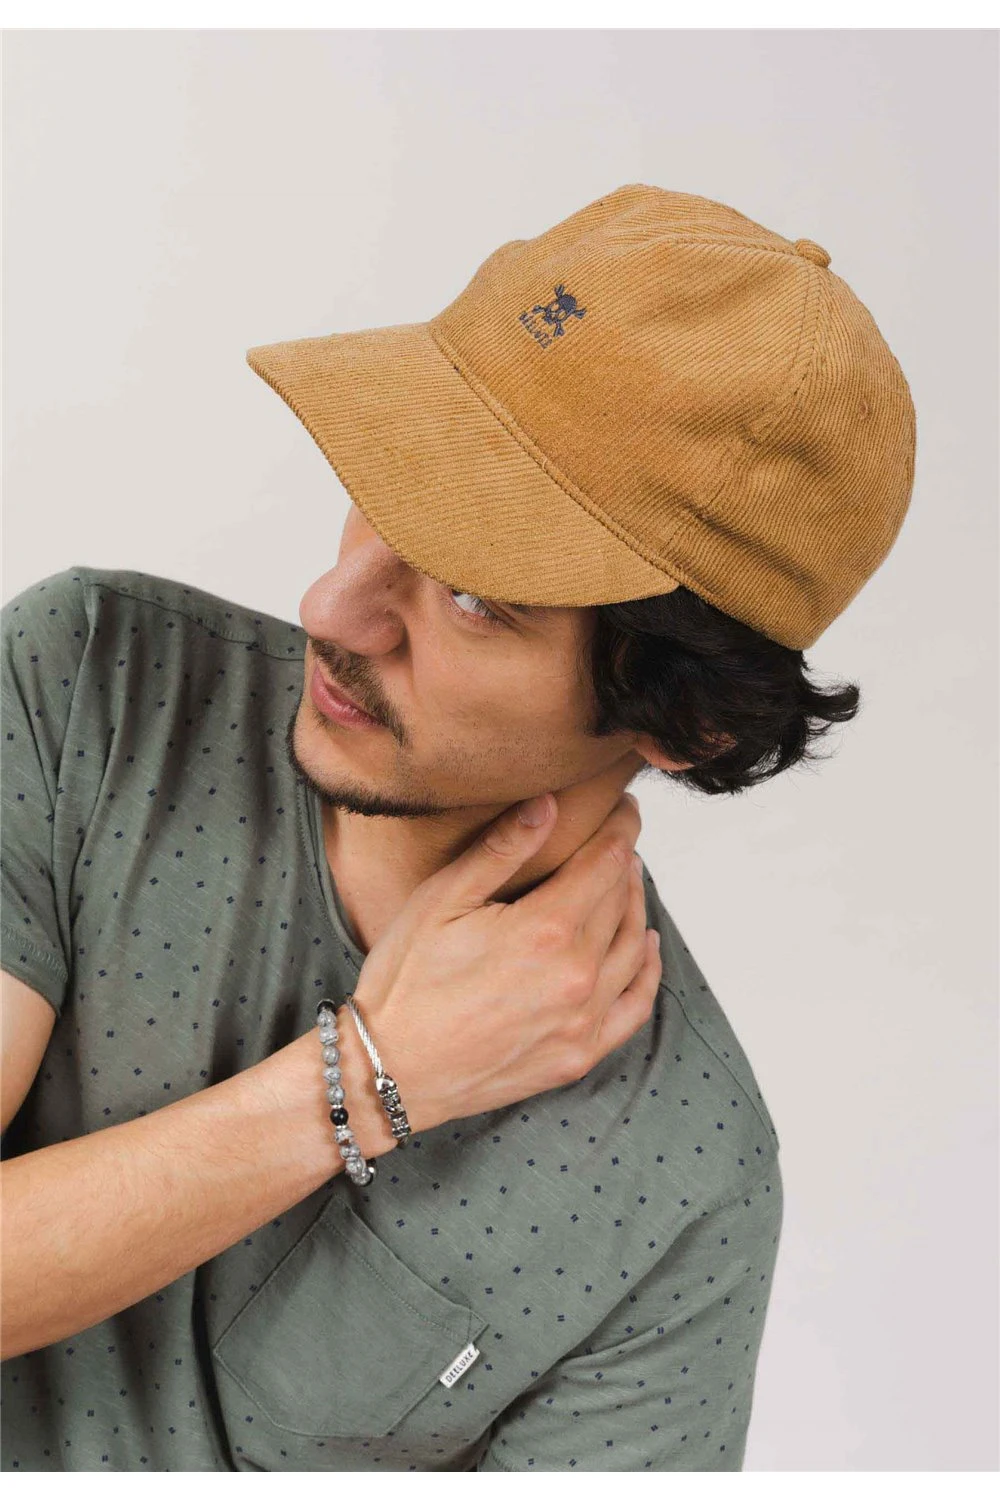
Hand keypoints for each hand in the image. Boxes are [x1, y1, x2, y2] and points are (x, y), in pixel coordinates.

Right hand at [348, 792, 661, 1133]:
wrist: (392, 1071)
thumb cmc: (406, 982)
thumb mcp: (442, 901)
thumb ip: (501, 849)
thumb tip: (548, 803)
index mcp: (546, 930)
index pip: (606, 861)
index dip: (621, 827)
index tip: (625, 807)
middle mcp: (577, 975)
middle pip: (621, 901)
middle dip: (623, 861)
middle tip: (617, 838)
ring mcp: (583, 1020)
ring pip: (634, 948)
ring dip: (636, 907)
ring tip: (626, 881)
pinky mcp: (579, 1054)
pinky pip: (635, 1006)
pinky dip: (648, 970)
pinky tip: (646, 947)